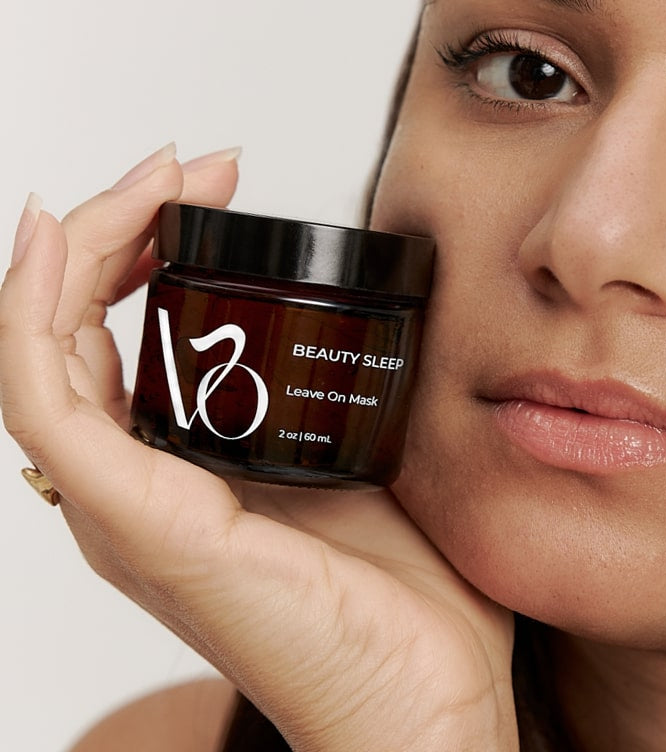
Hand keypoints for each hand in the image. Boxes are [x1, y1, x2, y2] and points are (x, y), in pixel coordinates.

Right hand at [0, 147, 516, 751]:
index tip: (213, 181)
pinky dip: (34, 320)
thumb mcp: (361, 454)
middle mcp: (133, 487)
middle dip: (115, 226)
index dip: (142, 243)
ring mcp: (125, 509)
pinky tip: (54, 247)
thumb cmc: (405, 590)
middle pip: (71, 330)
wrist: (429, 696)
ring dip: (80, 249)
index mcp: (177, 471)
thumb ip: (334, 391)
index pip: (114, 336)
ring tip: (150, 180)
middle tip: (186, 165)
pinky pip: (49, 410)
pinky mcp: (142, 525)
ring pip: (46, 354)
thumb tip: (359, 306)